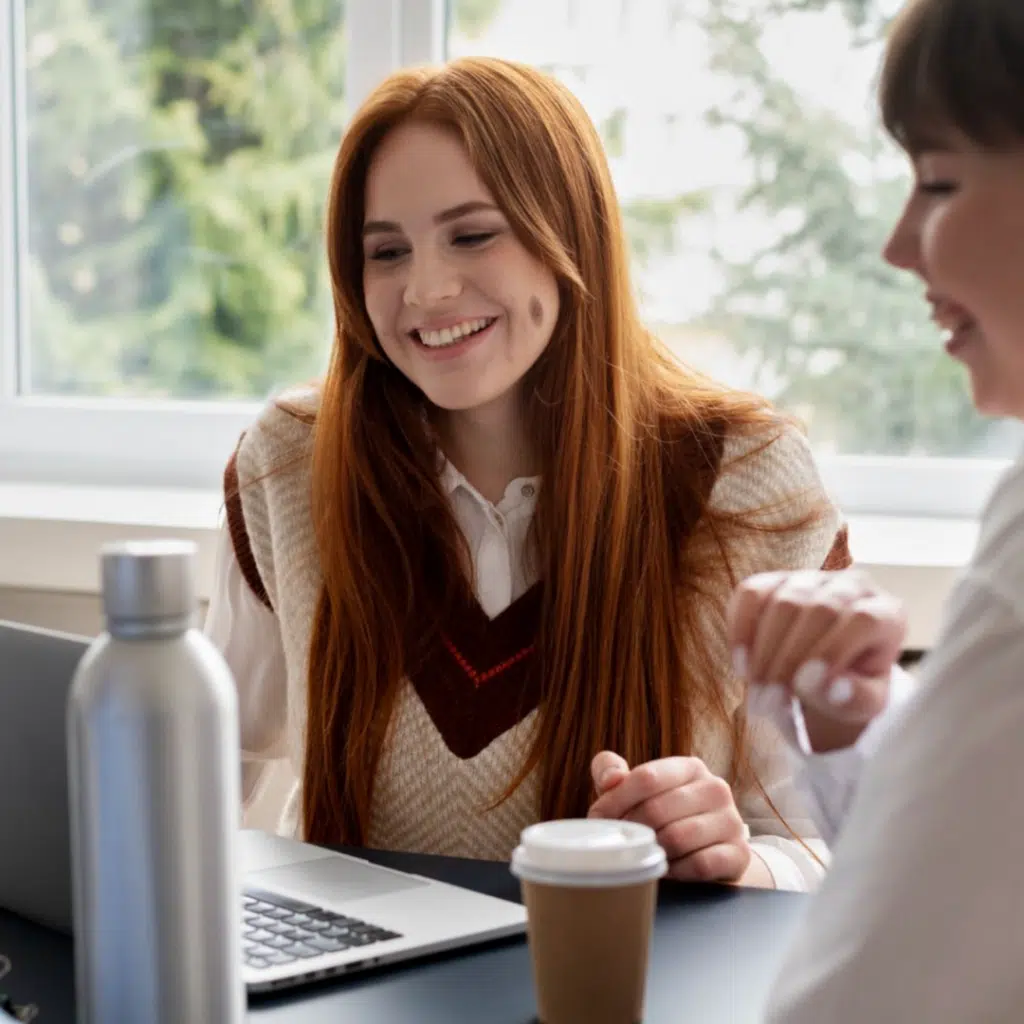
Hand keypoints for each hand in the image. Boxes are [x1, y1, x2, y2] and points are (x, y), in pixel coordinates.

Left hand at [588, 752, 767, 884]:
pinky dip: (677, 872)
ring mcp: (732, 821)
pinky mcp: (739, 854)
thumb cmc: (662, 815)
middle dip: (631, 830)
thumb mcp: (636, 788)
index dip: (616, 801)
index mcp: (690, 767)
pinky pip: (699, 865)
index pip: (646, 778)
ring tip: (644, 855)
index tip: (599, 819)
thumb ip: (612, 771)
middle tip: (620, 843)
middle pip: (658, 809)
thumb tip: (611, 778)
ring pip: (678, 837)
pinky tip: (668, 870)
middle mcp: (715, 788)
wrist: (710, 851)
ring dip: (653, 851)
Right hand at [727, 569, 906, 751]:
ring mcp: (810, 578)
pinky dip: (741, 629)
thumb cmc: (854, 687)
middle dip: (789, 660)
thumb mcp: (865, 703)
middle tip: (770, 702)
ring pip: (782, 602)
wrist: (827, 673)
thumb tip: (818, 684)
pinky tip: (741, 665)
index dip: (833, 649)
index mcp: (886, 613)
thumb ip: (853, 698)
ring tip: (756, 693)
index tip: (804, 687)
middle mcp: (851, 586)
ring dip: (763, 652)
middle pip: (818, 610)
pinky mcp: (774, 580)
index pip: (862, 619)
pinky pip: (751, 593)